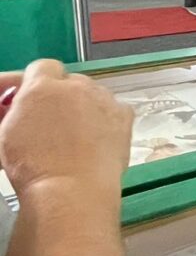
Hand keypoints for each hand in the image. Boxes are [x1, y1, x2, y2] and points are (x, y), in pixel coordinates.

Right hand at [0, 60, 133, 193]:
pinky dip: (105, 118)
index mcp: (42, 86)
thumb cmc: (34, 167)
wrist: (71, 188)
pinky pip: (114, 108)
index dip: (36, 82)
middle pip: (69, 80)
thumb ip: (14, 111)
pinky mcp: (124, 116)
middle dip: (60, 95)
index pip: (41, 67)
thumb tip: (17, 107)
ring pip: (93, 93)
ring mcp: (104, 99)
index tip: (32, 97)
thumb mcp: (5, 133)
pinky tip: (96, 137)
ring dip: (83, 105)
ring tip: (73, 132)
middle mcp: (76, 86)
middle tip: (50, 118)